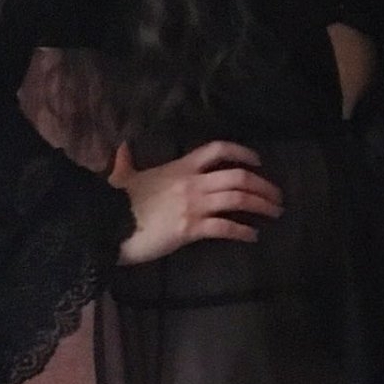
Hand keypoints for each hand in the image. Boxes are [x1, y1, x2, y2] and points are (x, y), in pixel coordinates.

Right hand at [108, 139, 283, 265]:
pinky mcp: (190, 229)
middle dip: (263, 186)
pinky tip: (253, 237)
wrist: (106, 224)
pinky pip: (224, 228)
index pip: (218, 150)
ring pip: (237, 200)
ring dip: (261, 205)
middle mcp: (191, 182)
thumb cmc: (115, 200)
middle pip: (238, 177)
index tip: (258, 160)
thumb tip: (121, 147)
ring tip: (274, 213)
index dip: (242, 152)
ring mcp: (192, 205)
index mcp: (180, 167)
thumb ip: (125, 160)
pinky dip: (243, 232)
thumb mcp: (122, 175)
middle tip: (277, 196)